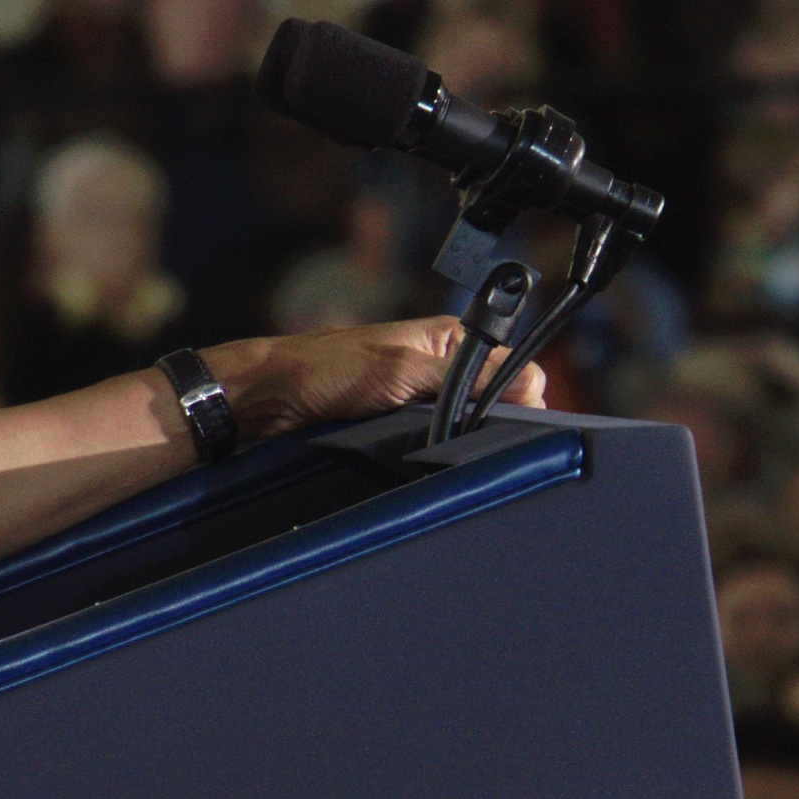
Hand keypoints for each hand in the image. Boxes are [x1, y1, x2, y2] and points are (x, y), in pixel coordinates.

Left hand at [203, 318, 544, 443]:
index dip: (520, 397)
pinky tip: (429, 459)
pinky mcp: (400, 423)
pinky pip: (436, 439)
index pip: (512, 368)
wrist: (268, 400)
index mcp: (448, 338)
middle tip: (469, 441)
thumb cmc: (325, 371)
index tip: (512, 423)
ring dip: (460, 440)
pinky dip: (437, 450)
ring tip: (443, 449)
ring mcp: (420, 396)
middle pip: (492, 400)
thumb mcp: (402, 371)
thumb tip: (531, 384)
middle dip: (490, 422)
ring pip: (465, 425)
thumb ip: (465, 377)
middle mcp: (439, 364)